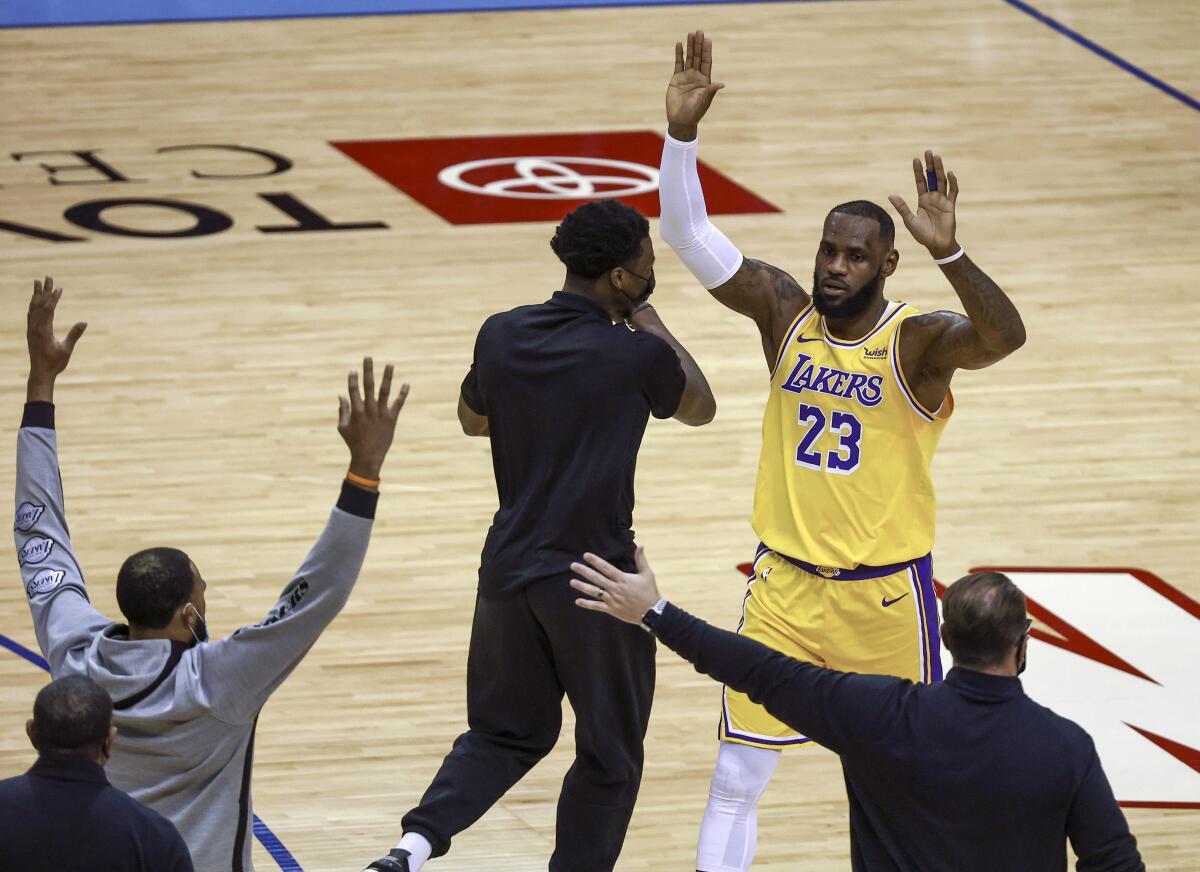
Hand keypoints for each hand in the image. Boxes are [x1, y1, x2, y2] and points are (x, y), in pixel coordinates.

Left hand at [26, 276, 86, 402]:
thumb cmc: (55, 362)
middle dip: (44, 290)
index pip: (48, 309)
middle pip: (39, 304)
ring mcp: (31, 328)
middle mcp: (35, 327)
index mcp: (43, 330)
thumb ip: (74, 335)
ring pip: (33, 307)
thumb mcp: (67, 349)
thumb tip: (84, 322)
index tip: (59, 288)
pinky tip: (35, 301)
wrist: (40, 372)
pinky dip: (33, 304)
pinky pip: (31, 314)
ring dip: (36, 294)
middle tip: (47, 276)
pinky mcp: (30, 331)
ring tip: (37, 283)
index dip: (54, 297)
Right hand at [337, 357, 409, 480]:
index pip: (353, 391)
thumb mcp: (343, 427)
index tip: (353, 369)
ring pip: (384, 392)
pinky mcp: (391, 419)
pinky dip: (402, 394)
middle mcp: (369, 410)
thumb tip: (341, 395)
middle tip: (368, 357)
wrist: (369, 457)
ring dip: (387, 377)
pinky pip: (398, 404)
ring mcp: (381, 414)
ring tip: (390, 364)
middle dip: (368, 371)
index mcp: (356, 411)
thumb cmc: (353, 442)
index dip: (353, 379)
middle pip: (368, 386)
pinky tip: (406, 384)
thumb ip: (343, 410)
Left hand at [570, 547, 660, 624]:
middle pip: (597, 578)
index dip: (595, 561)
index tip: (586, 555)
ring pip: (595, 592)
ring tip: (572, 582)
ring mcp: (612, 600)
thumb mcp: (647, 574)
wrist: (651, 612)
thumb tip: (641, 546)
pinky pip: (597, 606)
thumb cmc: (650, 592)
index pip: (606, 568)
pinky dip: (587, 604)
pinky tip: (577, 601)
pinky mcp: (612, 609)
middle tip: (573, 565)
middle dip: (584, 571)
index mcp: (623, 579)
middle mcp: (615, 588)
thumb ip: (641, 560)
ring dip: (582, 586)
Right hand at [666, 31, 724, 140]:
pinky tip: (679, 44)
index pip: (706, 62)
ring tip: (690, 34)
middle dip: (698, 45)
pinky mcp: (676, 79)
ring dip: (690, 46)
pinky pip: (678, 63)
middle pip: (698, 57)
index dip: (706, 51)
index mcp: (705, 81)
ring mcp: (687, 76)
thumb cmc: (694, 114)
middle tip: (699, 32)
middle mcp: (697, 76)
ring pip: (689, 58)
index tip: (707, 39)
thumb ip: (710, 92)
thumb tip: (721, 84)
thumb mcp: (703, 102)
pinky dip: (679, 54)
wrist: (680, 121)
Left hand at [888, 150, 958, 258]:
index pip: (920, 181)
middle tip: (928, 152)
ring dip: (940, 169)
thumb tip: (891, 195)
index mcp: (923, 200)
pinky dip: (952, 183)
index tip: (916, 159)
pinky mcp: (950, 206)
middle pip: (932, 177)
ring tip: (937, 158)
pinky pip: (952, 192)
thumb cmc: (922, 234)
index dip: (918, 171)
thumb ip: (902, 207)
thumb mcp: (909, 220)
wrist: (936, 245)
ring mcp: (942, 200)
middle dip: (930, 165)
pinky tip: (950, 174)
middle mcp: (933, 197)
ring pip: (942, 181)